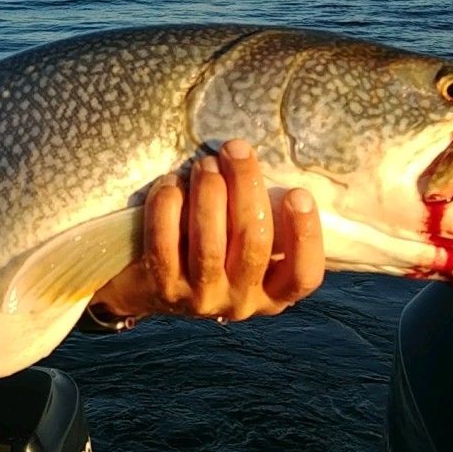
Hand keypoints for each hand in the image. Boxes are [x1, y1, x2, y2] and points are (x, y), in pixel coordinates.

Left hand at [90, 139, 323, 322]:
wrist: (147, 287)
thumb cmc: (211, 249)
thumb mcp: (243, 246)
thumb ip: (261, 219)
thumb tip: (261, 165)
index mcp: (273, 293)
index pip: (303, 276)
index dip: (305, 236)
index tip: (298, 193)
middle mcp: (241, 302)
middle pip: (253, 243)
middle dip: (246, 187)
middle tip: (236, 149)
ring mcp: (201, 298)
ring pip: (209, 243)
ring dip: (208, 193)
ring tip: (205, 163)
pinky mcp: (163, 287)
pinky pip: (165, 242)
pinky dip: (168, 207)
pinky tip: (172, 183)